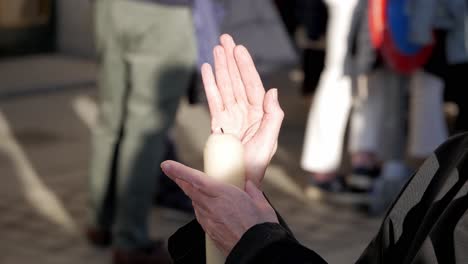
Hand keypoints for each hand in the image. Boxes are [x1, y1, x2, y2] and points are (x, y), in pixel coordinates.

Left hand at [161, 160, 278, 255]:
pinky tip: (207, 207)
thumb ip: (253, 191)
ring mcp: (209, 220)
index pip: (196, 180)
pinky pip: (201, 216)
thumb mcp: (261, 204)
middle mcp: (212, 207)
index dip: (179, 171)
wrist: (256, 252)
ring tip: (191, 186)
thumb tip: (249, 185)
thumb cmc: (260, 227)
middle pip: (190, 190)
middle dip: (179, 178)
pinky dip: (201, 208)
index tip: (166, 165)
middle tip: (169, 170)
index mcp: (224, 195)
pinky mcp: (209, 232)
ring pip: (195, 203)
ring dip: (192, 193)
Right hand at [202, 34, 283, 186]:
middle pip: (237, 80)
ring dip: (220, 68)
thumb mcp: (268, 141)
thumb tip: (272, 91)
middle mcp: (246, 112)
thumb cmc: (255, 166)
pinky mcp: (217, 123)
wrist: (237, 183)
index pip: (252, 84)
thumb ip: (273, 116)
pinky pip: (213, 100)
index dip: (246, 66)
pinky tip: (207, 70)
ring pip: (225, 86)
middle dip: (231, 60)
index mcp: (260, 114)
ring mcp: (231, 116)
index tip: (239, 49)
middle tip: (225, 40)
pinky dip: (209, 85)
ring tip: (216, 50)